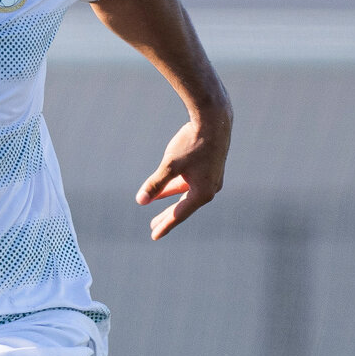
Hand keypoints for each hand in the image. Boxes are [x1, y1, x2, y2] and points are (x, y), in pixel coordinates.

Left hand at [137, 110, 230, 239]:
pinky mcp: (210, 167)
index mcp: (203, 192)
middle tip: (153, 227)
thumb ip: (155, 184)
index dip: (165, 225)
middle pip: (184, 207)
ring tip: (154, 206)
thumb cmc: (192, 142)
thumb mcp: (170, 165)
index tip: (154, 236)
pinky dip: (176, 187)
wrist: (214, 119)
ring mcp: (212, 178)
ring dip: (170, 199)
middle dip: (167, 216)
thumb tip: (141, 201)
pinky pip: (190, 183)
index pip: (179, 214)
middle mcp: (210, 188)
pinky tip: (165, 187)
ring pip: (186, 193)